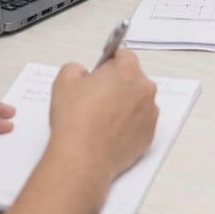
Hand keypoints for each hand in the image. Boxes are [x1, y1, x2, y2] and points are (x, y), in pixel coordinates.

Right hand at [49, 51, 157, 182]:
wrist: (81, 159)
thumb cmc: (75, 121)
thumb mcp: (65, 80)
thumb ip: (77, 67)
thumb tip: (83, 73)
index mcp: (127, 70)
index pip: (123, 54)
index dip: (109, 63)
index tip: (101, 72)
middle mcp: (144, 89)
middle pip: (133, 78)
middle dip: (117, 85)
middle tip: (97, 98)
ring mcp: (150, 114)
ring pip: (138, 102)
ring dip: (125, 105)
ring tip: (102, 119)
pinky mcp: (149, 136)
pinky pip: (140, 124)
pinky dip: (129, 126)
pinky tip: (110, 133)